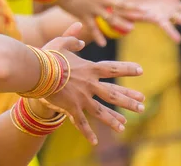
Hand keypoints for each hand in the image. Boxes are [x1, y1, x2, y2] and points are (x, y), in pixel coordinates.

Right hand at [41, 25, 144, 144]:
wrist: (38, 71)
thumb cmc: (49, 55)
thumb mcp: (61, 42)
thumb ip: (72, 39)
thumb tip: (80, 38)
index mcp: (90, 68)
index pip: (113, 69)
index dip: (127, 70)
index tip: (140, 70)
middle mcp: (90, 85)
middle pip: (113, 94)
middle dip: (128, 100)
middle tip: (142, 105)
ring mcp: (82, 98)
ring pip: (101, 111)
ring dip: (113, 120)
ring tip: (123, 127)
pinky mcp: (72, 108)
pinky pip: (81, 123)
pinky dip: (87, 133)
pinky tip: (94, 142)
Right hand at [57, 0, 144, 46]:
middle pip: (121, 5)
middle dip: (134, 10)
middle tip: (146, 13)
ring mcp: (94, 9)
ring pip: (111, 18)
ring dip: (122, 24)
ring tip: (131, 29)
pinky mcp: (85, 16)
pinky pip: (93, 28)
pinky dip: (98, 36)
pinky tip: (103, 43)